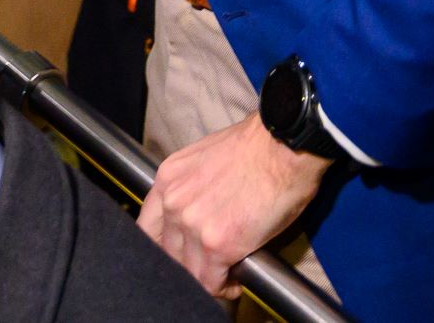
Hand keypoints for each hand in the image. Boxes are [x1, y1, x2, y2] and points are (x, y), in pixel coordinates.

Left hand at [137, 113, 332, 296]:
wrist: (285, 145)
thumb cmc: (258, 147)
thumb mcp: (207, 159)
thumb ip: (192, 188)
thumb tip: (199, 212)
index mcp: (169, 179)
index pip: (148, 229)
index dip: (165, 247)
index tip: (181, 254)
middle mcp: (174, 203)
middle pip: (168, 254)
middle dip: (189, 263)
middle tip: (210, 266)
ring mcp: (193, 225)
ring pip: (189, 271)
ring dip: (207, 278)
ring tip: (226, 276)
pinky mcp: (217, 245)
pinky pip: (211, 282)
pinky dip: (224, 288)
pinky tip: (236, 283)